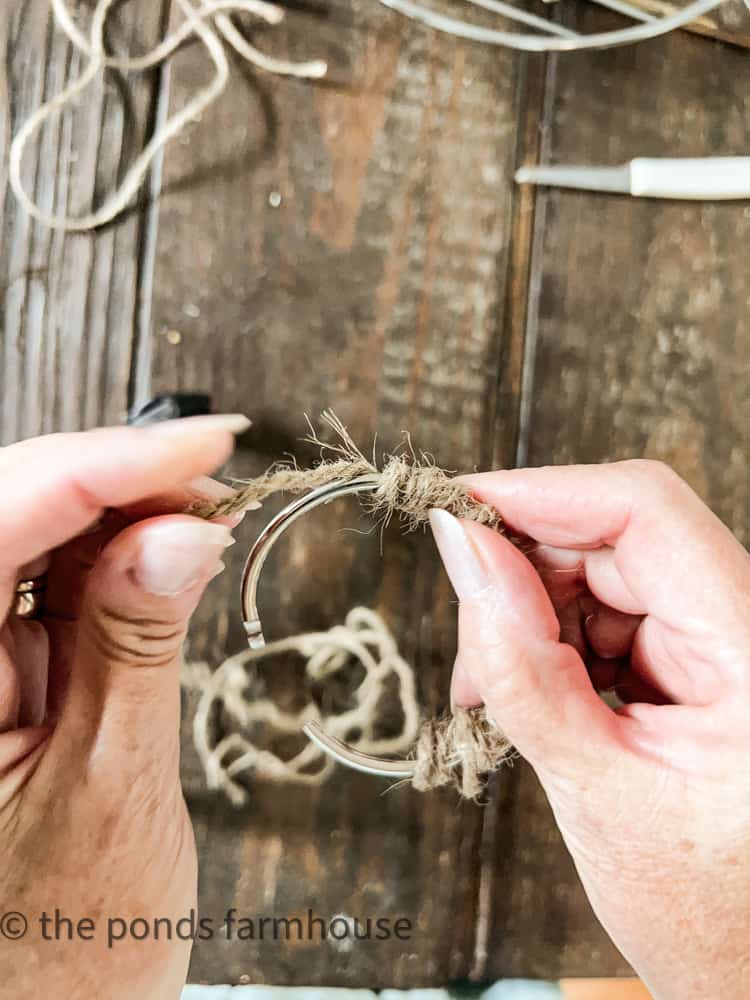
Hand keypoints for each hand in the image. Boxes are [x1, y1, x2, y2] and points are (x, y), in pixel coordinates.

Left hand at [0, 415, 247, 997]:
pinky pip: (36, 584)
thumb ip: (138, 646)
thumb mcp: (115, 786)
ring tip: (201, 518)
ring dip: (114, 515)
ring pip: (20, 538)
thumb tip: (181, 529)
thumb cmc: (65, 951)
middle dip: (110, 482)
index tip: (202, 442)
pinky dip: (105, 559)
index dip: (102, 465)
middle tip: (211, 480)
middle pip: (2, 515)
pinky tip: (159, 554)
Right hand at [429, 461, 749, 999]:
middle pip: (619, 536)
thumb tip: (462, 549)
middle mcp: (748, 628)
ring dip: (533, 615)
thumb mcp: (593, 790)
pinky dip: (556, 643)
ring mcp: (727, 640)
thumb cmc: (705, 911)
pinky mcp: (701, 656)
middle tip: (465, 644)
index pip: (646, 512)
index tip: (455, 510)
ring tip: (492, 694)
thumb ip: (519, 666)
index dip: (542, 495)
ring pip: (607, 571)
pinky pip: (613, 613)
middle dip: (523, 573)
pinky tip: (533, 696)